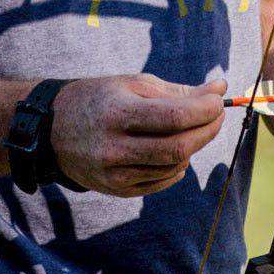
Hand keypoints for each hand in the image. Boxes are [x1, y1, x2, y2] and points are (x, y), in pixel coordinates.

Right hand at [51, 74, 226, 196]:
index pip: (175, 116)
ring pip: (174, 166)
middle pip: (179, 147)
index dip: (205, 109)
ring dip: (194, 146)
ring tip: (192, 128)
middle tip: (217, 115)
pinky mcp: (118, 190)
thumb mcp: (132, 84)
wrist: (53, 130)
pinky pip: (162, 181)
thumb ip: (177, 90)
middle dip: (208, 129)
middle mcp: (114, 147)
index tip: (218, 99)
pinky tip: (175, 149)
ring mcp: (114, 174)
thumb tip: (219, 88)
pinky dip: (178, 164)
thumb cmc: (100, 99)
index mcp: (117, 113)